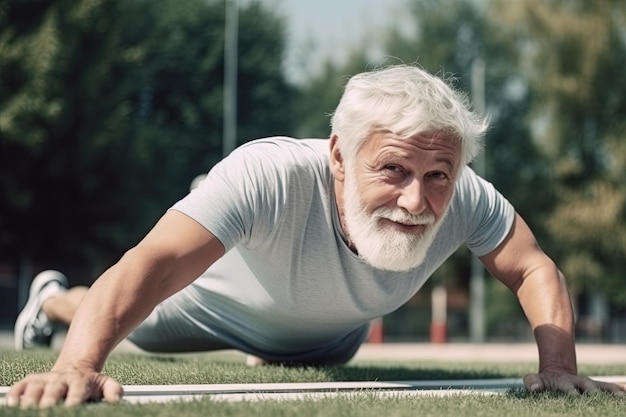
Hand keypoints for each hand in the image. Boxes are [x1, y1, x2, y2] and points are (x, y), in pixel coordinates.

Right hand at [5, 367, 122, 407]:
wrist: (75, 368)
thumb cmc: (89, 383)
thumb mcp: (105, 383)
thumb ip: (112, 390)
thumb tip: (117, 399)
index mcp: (80, 381)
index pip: (77, 391)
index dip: (73, 401)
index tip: (71, 408)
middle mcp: (61, 380)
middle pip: (54, 390)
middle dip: (49, 401)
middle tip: (46, 412)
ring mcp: (45, 380)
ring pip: (35, 388)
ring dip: (31, 399)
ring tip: (29, 409)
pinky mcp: (31, 381)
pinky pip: (20, 386)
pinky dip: (15, 394)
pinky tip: (13, 403)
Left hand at [524, 370, 625, 396]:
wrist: (557, 374)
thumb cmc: (545, 382)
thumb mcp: (536, 380)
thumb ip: (533, 382)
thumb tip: (534, 388)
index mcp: (565, 382)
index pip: (568, 388)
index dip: (570, 391)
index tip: (575, 396)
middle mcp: (580, 383)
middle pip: (588, 385)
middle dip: (593, 391)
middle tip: (597, 396)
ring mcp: (591, 385)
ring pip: (603, 387)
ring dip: (612, 391)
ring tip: (622, 396)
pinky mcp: (599, 388)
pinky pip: (611, 389)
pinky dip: (619, 390)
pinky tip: (625, 394)